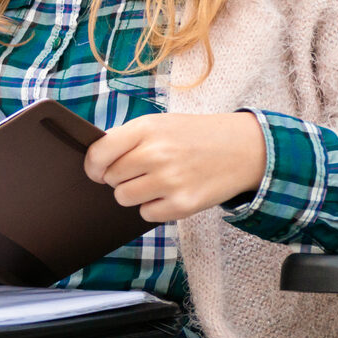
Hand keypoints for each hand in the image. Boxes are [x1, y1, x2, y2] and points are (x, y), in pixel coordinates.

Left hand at [83, 112, 266, 224]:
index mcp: (147, 129)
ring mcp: (170, 181)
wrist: (244, 148)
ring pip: (124, 198)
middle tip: (139, 171)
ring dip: (133, 193)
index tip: (97, 170)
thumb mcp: (160, 124)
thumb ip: (128, 138)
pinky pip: (146, 214)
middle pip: (111, 178)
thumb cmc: (194, 136)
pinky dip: (153, 207)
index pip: (100, 153)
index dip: (93, 165)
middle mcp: (156, 154)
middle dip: (118, 177)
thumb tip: (96, 159)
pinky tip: (170, 192)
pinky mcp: (183, 204)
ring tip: (154, 182)